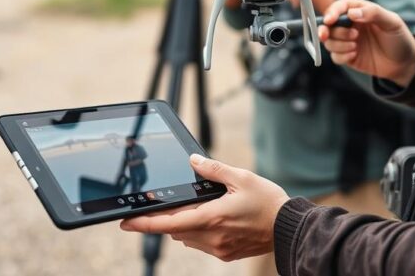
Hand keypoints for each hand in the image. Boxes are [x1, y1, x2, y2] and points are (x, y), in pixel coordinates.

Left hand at [120, 154, 289, 261]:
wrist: (288, 227)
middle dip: (170, 217)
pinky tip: (213, 218)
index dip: (144, 223)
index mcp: (211, 218)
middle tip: (171, 202)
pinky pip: (202, 243)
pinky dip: (199, 231)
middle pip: (176, 229)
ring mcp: (218, 249)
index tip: (126, 222)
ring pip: (187, 237)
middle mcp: (211, 237)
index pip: (168, 223)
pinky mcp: (225, 254)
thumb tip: (193, 160)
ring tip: (201, 206)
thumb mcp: (240, 177)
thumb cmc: (267, 202)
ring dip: (185, 224)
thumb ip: (213, 169)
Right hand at [318, 0, 414, 86]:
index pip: (340, 7)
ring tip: (355, 46)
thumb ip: (373, 13)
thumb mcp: (392, 22)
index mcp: (360, 11)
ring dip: (339, 44)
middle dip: (330, 31)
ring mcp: (348, 41)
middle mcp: (351, 25)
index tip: (330, 20)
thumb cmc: (399, 38)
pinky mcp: (347, 56)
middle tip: (341, 36)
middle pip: (328, 25)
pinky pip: (335, 57)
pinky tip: (355, 55)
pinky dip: (342, 56)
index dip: (332, 12)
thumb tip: (352, 13)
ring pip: (329, 41)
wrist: (404, 63)